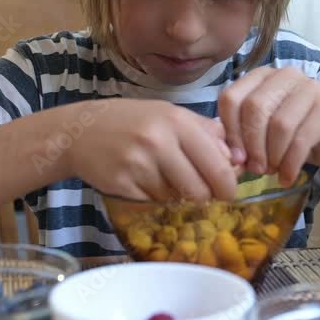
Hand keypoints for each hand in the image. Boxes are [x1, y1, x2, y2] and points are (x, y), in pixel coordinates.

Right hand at [66, 98, 240, 201]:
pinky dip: (156, 201)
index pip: (218, 165)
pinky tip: (145, 184)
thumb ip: (206, 133)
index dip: (228, 186)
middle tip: (201, 196)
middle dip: (205, 198)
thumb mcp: (170, 115)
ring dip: (177, 198)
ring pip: (177, 200)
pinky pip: (154, 204)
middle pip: (200, 190)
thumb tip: (238, 159)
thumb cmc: (133, 122)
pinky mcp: (123, 185)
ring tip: (166, 182)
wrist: (81, 131)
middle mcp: (159, 141)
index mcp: (178, 121)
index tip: (228, 193)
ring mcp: (139, 164)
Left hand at [218, 67, 319, 185]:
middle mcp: (285, 75)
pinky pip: (301, 140)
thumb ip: (242, 135)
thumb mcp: (261, 132)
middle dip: (252, 145)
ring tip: (272, 171)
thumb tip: (229, 156)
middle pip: (255, 108)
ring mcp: (309, 88)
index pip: (232, 97)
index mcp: (261, 76)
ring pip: (279, 124)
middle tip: (255, 169)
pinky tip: (286, 177)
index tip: (235, 157)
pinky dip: (290, 164)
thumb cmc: (290, 136)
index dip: (229, 131)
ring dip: (272, 156)